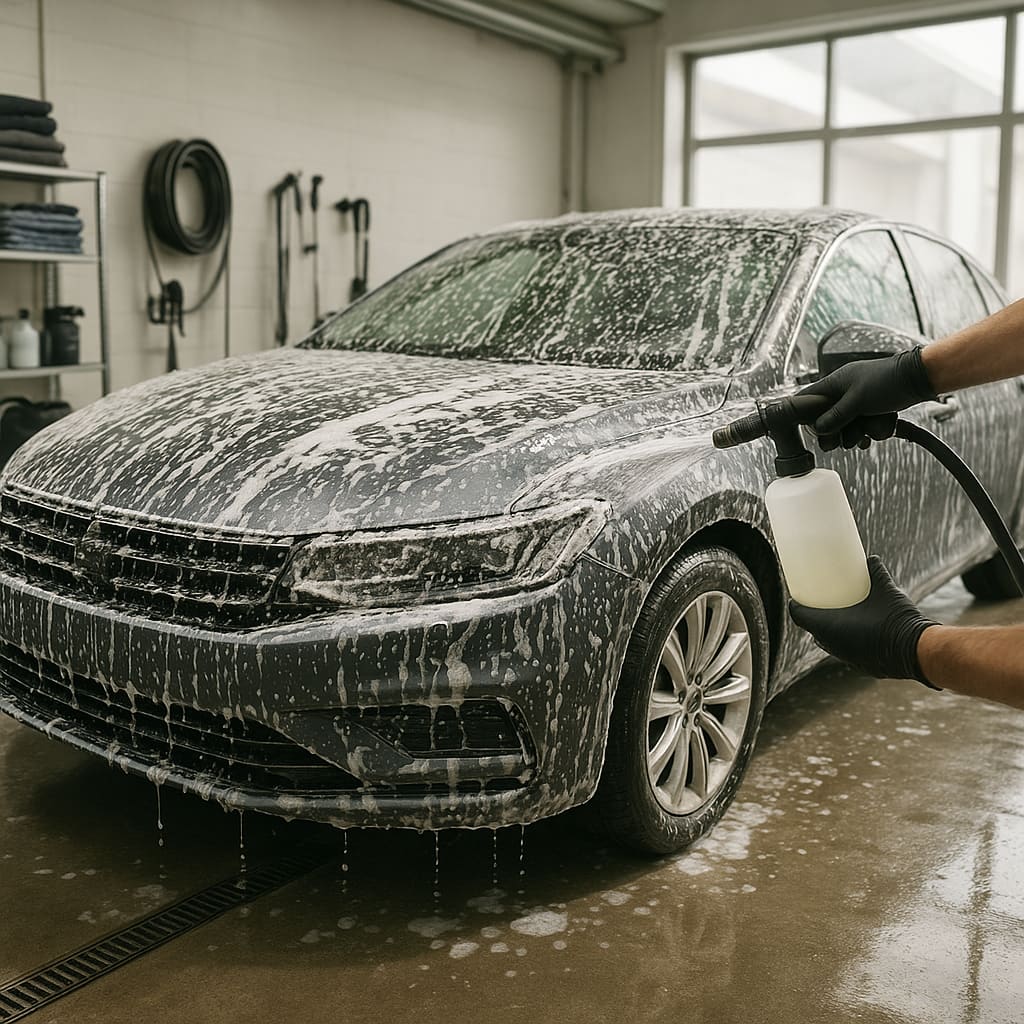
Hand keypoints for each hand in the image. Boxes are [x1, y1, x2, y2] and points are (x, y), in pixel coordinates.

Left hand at [789, 555, 939, 687]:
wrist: (915, 652)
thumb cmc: (896, 620)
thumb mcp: (886, 592)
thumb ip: (877, 574)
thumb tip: (871, 558)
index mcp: (829, 627)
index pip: (800, 616)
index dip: (797, 606)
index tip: (797, 596)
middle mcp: (832, 644)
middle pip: (813, 630)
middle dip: (813, 617)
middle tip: (819, 602)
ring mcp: (844, 656)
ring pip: (828, 643)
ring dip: (827, 631)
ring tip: (835, 616)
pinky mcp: (858, 664)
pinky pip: (843, 651)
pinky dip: (843, 642)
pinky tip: (851, 634)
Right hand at [798, 348, 936, 450]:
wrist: (920, 379)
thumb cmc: (889, 380)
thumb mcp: (857, 400)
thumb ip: (835, 416)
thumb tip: (818, 429)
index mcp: (835, 383)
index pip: (807, 399)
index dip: (806, 416)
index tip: (813, 429)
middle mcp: (844, 392)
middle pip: (828, 420)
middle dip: (839, 432)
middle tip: (844, 437)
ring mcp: (859, 401)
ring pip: (848, 426)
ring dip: (858, 433)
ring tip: (869, 429)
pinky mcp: (872, 409)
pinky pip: (864, 426)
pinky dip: (872, 430)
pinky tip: (878, 428)